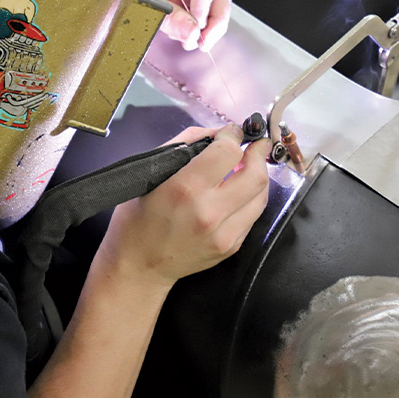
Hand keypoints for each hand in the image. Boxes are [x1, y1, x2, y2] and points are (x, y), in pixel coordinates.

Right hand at [96, 124, 270, 288]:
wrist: (139, 266)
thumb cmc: (137, 215)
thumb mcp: (152, 171)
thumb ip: (187, 144)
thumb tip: (220, 133)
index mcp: (185, 189)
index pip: (228, 152)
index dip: (233, 136)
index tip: (232, 132)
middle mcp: (209, 212)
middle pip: (256, 175)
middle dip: (259, 153)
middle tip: (255, 145)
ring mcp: (224, 233)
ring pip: (261, 195)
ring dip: (259, 175)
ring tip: (249, 166)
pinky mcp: (231, 247)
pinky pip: (253, 215)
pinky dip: (251, 198)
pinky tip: (239, 192)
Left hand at [159, 0, 231, 51]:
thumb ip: (168, 16)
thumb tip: (193, 33)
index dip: (206, 1)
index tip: (196, 23)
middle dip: (216, 19)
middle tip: (204, 41)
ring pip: (216, 4)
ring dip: (209, 28)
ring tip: (195, 43)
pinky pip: (202, 14)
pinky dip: (198, 30)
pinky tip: (189, 38)